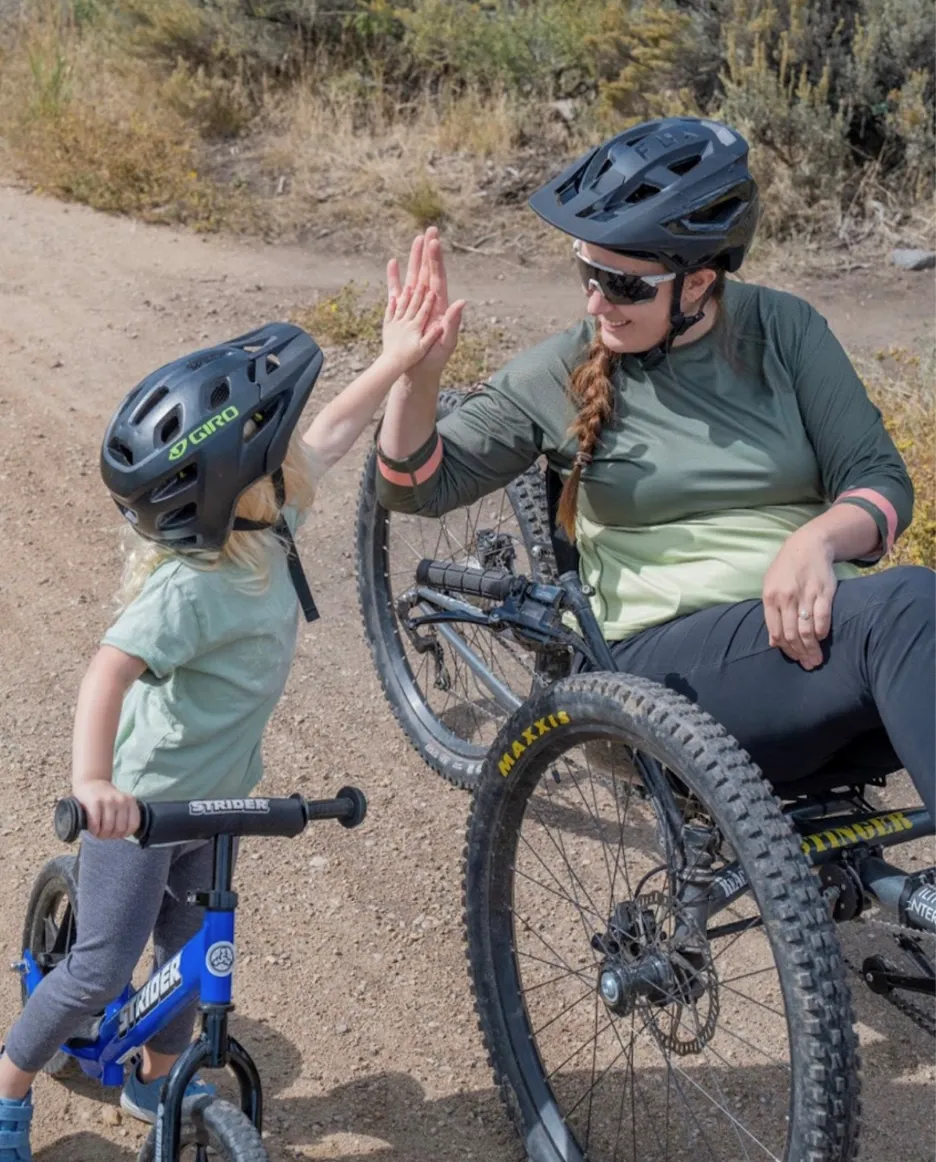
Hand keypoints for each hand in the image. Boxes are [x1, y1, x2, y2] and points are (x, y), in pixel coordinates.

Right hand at [74, 781, 140, 838]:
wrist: (90, 782)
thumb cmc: (106, 799)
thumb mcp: (121, 803)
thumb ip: (126, 815)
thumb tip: (124, 835)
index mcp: (130, 801)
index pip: (133, 825)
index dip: (124, 834)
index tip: (116, 833)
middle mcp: (121, 800)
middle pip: (120, 829)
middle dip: (111, 836)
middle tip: (104, 834)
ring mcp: (108, 800)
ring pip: (108, 828)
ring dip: (101, 835)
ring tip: (98, 832)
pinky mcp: (94, 802)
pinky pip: (96, 824)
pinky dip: (94, 830)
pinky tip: (92, 829)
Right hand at [387, 229, 465, 384]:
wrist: (419, 371)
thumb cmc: (435, 360)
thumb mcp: (447, 343)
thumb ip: (453, 323)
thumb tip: (461, 302)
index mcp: (440, 307)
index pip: (438, 278)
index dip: (437, 260)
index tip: (435, 242)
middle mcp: (429, 302)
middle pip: (428, 271)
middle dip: (429, 251)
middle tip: (430, 230)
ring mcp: (416, 305)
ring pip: (414, 276)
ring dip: (415, 258)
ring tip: (416, 239)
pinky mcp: (404, 311)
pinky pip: (398, 290)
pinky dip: (395, 276)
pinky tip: (393, 263)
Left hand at [762, 525, 837, 669]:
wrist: (807, 545)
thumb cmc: (786, 570)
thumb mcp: (770, 588)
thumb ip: (771, 615)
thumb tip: (773, 642)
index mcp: (770, 598)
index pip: (776, 631)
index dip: (785, 648)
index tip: (794, 657)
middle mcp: (786, 598)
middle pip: (792, 634)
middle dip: (800, 653)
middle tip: (809, 664)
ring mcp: (805, 595)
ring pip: (806, 630)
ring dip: (812, 648)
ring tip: (816, 659)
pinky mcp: (823, 591)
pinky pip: (822, 617)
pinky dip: (822, 631)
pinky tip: (822, 637)